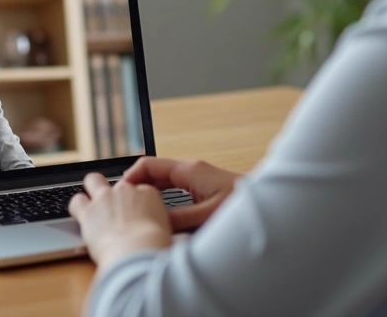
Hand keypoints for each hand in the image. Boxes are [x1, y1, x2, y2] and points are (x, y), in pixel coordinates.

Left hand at [68, 172, 171, 266]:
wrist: (137, 251)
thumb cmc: (153, 246)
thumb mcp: (166, 230)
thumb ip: (156, 223)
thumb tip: (151, 229)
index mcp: (148, 194)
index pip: (140, 192)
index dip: (136, 205)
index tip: (135, 217)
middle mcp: (125, 191)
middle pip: (117, 181)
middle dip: (114, 190)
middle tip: (113, 205)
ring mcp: (105, 198)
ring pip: (92, 180)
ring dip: (91, 191)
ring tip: (92, 207)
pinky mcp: (88, 211)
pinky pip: (76, 201)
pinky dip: (76, 207)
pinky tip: (80, 217)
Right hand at [123, 158, 241, 230]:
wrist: (268, 204)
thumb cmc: (243, 205)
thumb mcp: (208, 215)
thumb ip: (180, 218)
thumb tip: (154, 222)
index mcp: (189, 170)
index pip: (149, 165)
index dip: (130, 178)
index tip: (118, 194)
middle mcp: (190, 170)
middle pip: (153, 172)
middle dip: (135, 186)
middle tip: (121, 204)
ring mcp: (195, 177)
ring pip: (162, 181)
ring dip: (147, 192)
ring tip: (133, 209)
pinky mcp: (201, 187)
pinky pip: (172, 188)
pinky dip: (160, 196)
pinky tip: (155, 212)